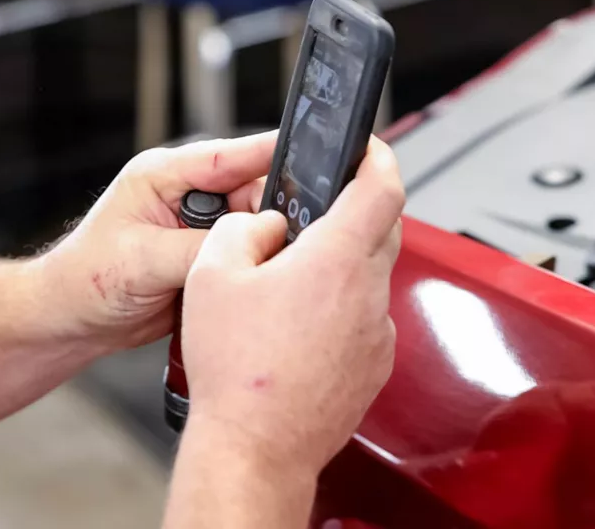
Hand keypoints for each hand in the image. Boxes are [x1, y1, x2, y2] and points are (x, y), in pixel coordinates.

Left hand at [31, 132, 276, 350]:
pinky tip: (261, 282)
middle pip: (255, 192)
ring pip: (256, 227)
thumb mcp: (142, 262)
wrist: (73, 321)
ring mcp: (199, 226)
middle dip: (274, 214)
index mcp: (165, 175)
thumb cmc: (87, 280)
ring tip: (275, 266)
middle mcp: (187, 195)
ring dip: (265, 245)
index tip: (313, 151)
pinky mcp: (208, 256)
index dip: (272, 152)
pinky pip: (247, 256)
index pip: (229, 155)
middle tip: (293, 239)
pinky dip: (256, 269)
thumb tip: (250, 243)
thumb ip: (197, 249)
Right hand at [180, 138, 404, 475]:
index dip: (379, 156)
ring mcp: (378, 333)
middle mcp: (368, 293)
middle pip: (381, 229)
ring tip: (287, 287)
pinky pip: (365, 319)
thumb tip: (264, 225)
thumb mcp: (211, 276)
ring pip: (369, 278)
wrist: (255, 447)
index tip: (369, 146)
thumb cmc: (236, 370)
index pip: (383, 187)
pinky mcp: (374, 366)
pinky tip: (297, 330)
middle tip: (311, 217)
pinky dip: (340, 311)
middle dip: (353, 211)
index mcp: (336, 260)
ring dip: (340, 268)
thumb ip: (241, 228)